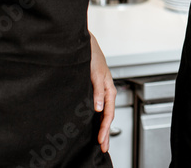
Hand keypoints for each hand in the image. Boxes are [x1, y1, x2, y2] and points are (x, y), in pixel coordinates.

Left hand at [89, 32, 115, 152]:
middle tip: (104, 148)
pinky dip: (97, 118)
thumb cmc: (91, 55)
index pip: (108, 113)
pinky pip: (97, 107)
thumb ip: (98, 90)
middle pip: (107, 116)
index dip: (105, 128)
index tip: (101, 140)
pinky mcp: (93, 89)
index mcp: (109, 89)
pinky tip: (94, 124)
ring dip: (102, 127)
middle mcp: (105, 92)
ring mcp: (99, 91)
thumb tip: (99, 108)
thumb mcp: (95, 73)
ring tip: (101, 141)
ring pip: (103, 113)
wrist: (82, 43)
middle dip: (106, 132)